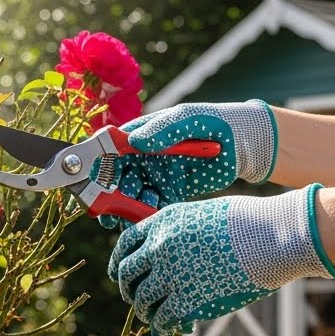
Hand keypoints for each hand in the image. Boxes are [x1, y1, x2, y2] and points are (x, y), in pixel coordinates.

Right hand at [97, 100, 277, 228]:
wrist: (241, 144)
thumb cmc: (211, 122)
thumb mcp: (186, 120)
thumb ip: (162, 129)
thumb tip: (135, 142)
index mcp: (139, 135)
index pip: (108, 151)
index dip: (96, 168)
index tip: (93, 184)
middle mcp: (142, 157)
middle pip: (115, 178)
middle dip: (110, 195)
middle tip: (111, 210)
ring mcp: (155, 176)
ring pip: (130, 196)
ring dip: (127, 207)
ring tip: (135, 212)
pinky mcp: (169, 192)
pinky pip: (151, 207)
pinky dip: (146, 214)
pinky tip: (150, 216)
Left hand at [108, 185, 334, 335]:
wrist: (271, 237)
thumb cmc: (250, 223)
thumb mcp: (206, 214)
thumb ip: (185, 231)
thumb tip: (180, 252)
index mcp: (164, 221)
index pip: (126, 243)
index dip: (119, 262)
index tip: (120, 274)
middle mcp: (160, 246)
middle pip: (128, 273)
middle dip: (128, 290)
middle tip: (136, 301)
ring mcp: (171, 273)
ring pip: (143, 299)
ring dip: (145, 312)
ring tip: (152, 319)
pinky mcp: (187, 298)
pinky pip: (163, 318)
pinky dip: (161, 327)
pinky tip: (165, 332)